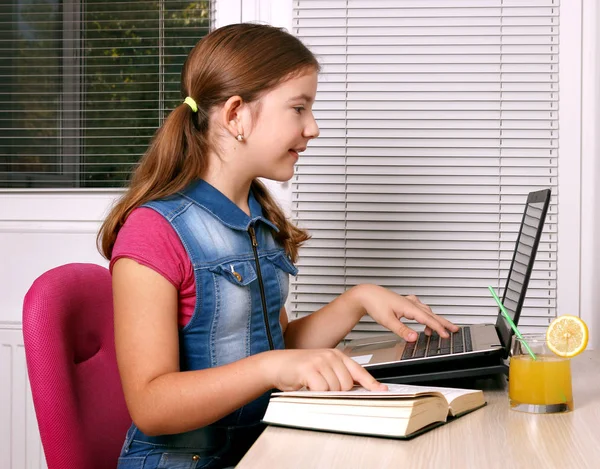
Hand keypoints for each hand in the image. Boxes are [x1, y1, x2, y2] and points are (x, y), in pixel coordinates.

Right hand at [264, 348, 387, 391]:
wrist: (276, 364)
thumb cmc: (299, 369)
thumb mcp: (322, 369)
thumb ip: (338, 376)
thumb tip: (354, 389)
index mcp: (336, 355)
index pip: (359, 370)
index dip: (371, 383)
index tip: (382, 390)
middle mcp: (330, 356)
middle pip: (347, 384)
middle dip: (338, 392)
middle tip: (324, 390)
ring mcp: (320, 361)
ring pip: (335, 388)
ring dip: (324, 393)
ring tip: (313, 386)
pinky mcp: (309, 369)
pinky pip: (321, 389)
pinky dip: (316, 393)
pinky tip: (308, 386)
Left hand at [351, 284, 458, 340]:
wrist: (366, 294)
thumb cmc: (375, 304)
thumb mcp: (388, 320)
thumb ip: (402, 330)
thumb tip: (414, 338)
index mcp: (409, 307)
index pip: (428, 319)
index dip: (439, 328)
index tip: (447, 335)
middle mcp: (411, 303)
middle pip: (431, 314)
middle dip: (443, 322)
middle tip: (454, 329)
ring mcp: (408, 301)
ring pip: (426, 310)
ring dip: (434, 319)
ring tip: (439, 329)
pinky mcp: (404, 302)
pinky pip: (419, 308)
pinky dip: (425, 314)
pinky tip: (423, 316)